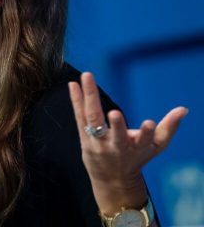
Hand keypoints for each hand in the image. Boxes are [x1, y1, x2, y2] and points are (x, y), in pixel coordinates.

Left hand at [68, 72, 187, 214]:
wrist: (112, 179)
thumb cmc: (136, 158)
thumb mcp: (156, 147)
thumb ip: (169, 127)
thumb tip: (184, 109)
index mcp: (137, 148)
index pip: (144, 140)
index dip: (147, 132)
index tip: (150, 123)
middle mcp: (116, 146)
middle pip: (115, 135)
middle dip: (116, 125)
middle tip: (114, 112)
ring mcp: (98, 143)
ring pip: (92, 121)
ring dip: (88, 99)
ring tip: (87, 78)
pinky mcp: (84, 138)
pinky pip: (79, 117)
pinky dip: (76, 100)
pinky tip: (73, 85)